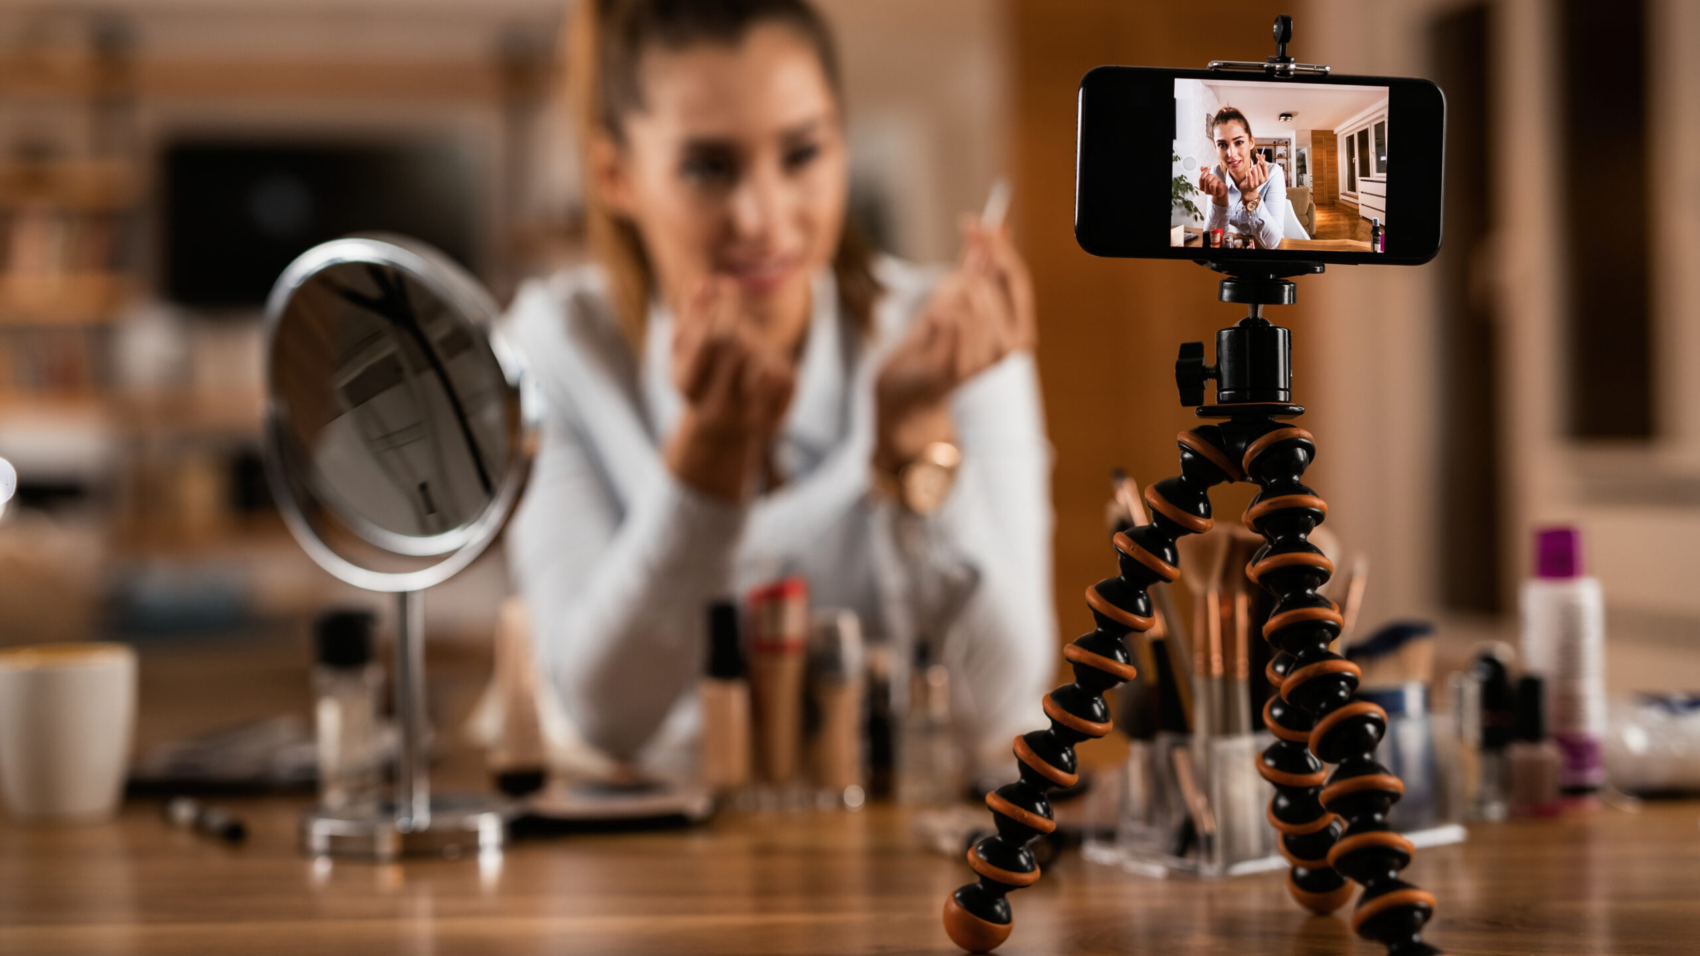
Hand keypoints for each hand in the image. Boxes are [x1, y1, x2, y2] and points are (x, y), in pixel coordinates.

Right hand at [664, 279, 795, 500]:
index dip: (721, 305)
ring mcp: (747, 419)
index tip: (725, 282)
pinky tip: (761, 365)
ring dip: (755, 342)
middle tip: (734, 306)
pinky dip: (775, 361)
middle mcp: (717, 409)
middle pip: (738, 346)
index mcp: (688, 388)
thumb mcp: (684, 349)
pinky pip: (785, 377)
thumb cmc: (699, 377)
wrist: (719, 430)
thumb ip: (691, 316)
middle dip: (736, 318)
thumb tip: (704, 284)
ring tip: (745, 345)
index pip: (711, 338)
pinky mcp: (774, 420)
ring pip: (763, 361)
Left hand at [873, 219, 1033, 474]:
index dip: (996, 246)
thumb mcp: (958, 302)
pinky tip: (928, 331)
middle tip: (940, 289)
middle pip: (986, 283)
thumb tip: (996, 227)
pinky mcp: (954, 368)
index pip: (1017, 279)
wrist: (903, 398)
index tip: (973, 223)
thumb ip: (978, 268)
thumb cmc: (930, 350)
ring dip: (941, 298)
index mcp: (1016, 333)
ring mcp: (982, 362)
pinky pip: (947, 316)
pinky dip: (932, 314)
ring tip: (933, 318)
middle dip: (957, 276)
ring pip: (965, 297)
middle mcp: (1006, 350)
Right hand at [1199, 168, 1228, 206]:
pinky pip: (1219, 186)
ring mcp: (1212, 193)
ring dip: (1216, 180)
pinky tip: (1220, 184)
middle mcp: (1206, 191)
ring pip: (1212, 184)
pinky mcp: (1219, 194)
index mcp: (1202, 187)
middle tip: (1214, 177)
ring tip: (1217, 181)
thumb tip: (1202, 167)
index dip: (1205, 171)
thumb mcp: (1209, 176)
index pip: (1201, 178)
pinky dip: (1220, 183)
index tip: (1209, 167)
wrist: (1222, 189)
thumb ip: (1204, 172)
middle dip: (1211, 176)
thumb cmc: (1215, 182)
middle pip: (1207, 180)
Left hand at [1237, 156, 1270, 210]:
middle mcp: (1262, 180)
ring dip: (1250, 169)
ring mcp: (1256, 183)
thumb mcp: (1258, 172)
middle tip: (1252, 170)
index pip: (1264, 165)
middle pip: (1258, 166)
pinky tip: (1247, 173)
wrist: (1248, 190)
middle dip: (1253, 166)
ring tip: (1249, 172)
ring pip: (1253, 169)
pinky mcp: (1250, 185)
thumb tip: (1263, 155)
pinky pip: (1249, 174)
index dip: (1261, 159)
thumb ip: (1261, 164)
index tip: (1257, 154)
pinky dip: (1247, 172)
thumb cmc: (1253, 179)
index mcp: (1266, 177)